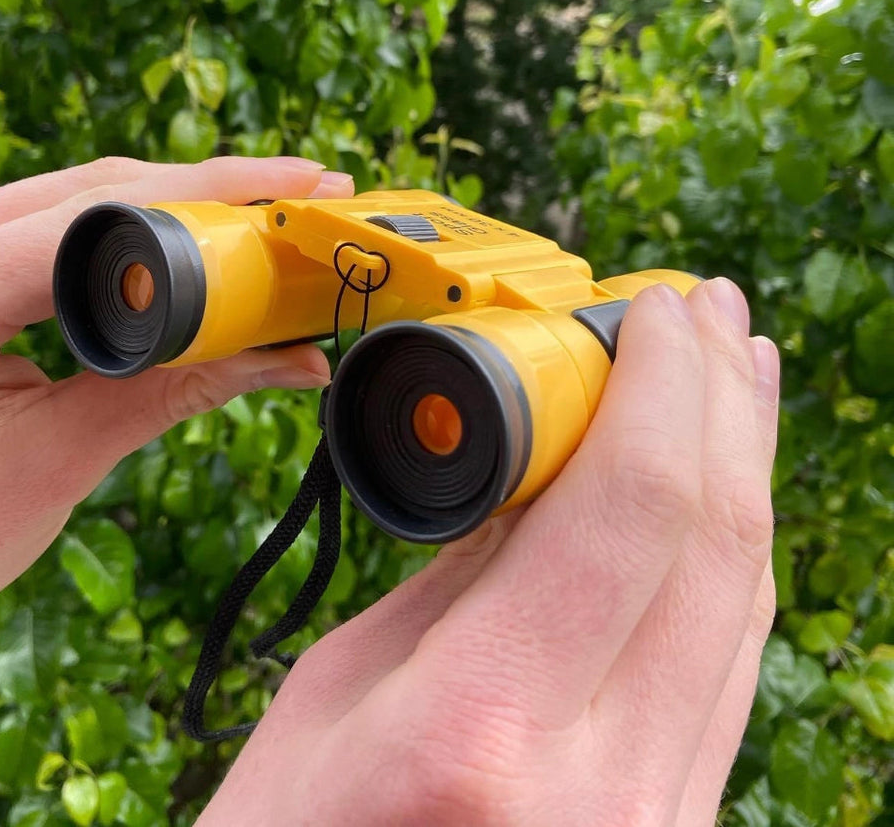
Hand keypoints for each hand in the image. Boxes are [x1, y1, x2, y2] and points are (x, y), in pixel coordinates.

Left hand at [0, 156, 351, 668]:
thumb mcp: (51, 468)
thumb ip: (172, 391)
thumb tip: (288, 358)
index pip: (91, 218)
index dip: (212, 198)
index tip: (300, 190)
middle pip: (79, 189)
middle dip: (202, 189)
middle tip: (300, 194)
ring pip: (54, 198)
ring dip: (159, 204)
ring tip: (252, 215)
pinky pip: (26, 229)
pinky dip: (107, 232)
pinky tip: (169, 236)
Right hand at [203, 278, 779, 826]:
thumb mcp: (338, 692)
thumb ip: (460, 576)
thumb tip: (545, 466)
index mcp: (479, 729)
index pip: (624, 508)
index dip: (659, 383)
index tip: (653, 306)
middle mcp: (603, 785)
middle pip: (713, 543)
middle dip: (721, 401)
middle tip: (711, 311)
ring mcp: (658, 820)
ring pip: (742, 602)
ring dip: (741, 470)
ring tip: (732, 376)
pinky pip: (726, 665)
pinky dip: (726, 561)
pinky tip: (716, 498)